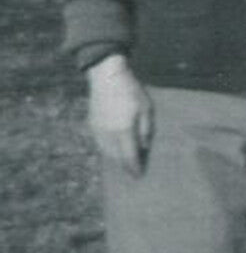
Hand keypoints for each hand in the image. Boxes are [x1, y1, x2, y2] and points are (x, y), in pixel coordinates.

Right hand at [87, 54, 153, 175]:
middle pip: (116, 158)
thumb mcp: (146, 109)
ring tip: (124, 165)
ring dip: (115, 160)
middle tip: (132, 174)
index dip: (134, 168)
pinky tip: (114, 150)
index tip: (139, 176)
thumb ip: (146, 130)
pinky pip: (100, 143)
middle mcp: (109, 133)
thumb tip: (144, 148)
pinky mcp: (92, 124)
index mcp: (124, 130)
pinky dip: (107, 150)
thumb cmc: (131, 91)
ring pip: (106, 152)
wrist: (107, 76)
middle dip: (124, 167)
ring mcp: (98, 129)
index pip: (129, 157)